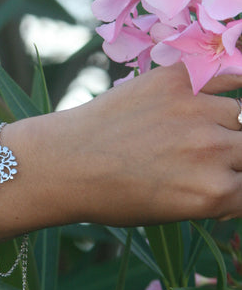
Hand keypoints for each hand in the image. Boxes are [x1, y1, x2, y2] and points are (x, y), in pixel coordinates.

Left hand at [56, 63, 241, 225]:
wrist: (64, 161)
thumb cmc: (110, 195)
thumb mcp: (168, 213)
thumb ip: (211, 198)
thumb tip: (236, 186)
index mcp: (212, 194)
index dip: (240, 186)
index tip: (230, 181)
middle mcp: (212, 152)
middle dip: (237, 158)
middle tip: (217, 156)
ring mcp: (196, 111)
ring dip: (232, 126)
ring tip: (201, 132)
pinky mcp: (178, 80)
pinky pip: (226, 76)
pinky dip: (235, 82)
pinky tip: (232, 89)